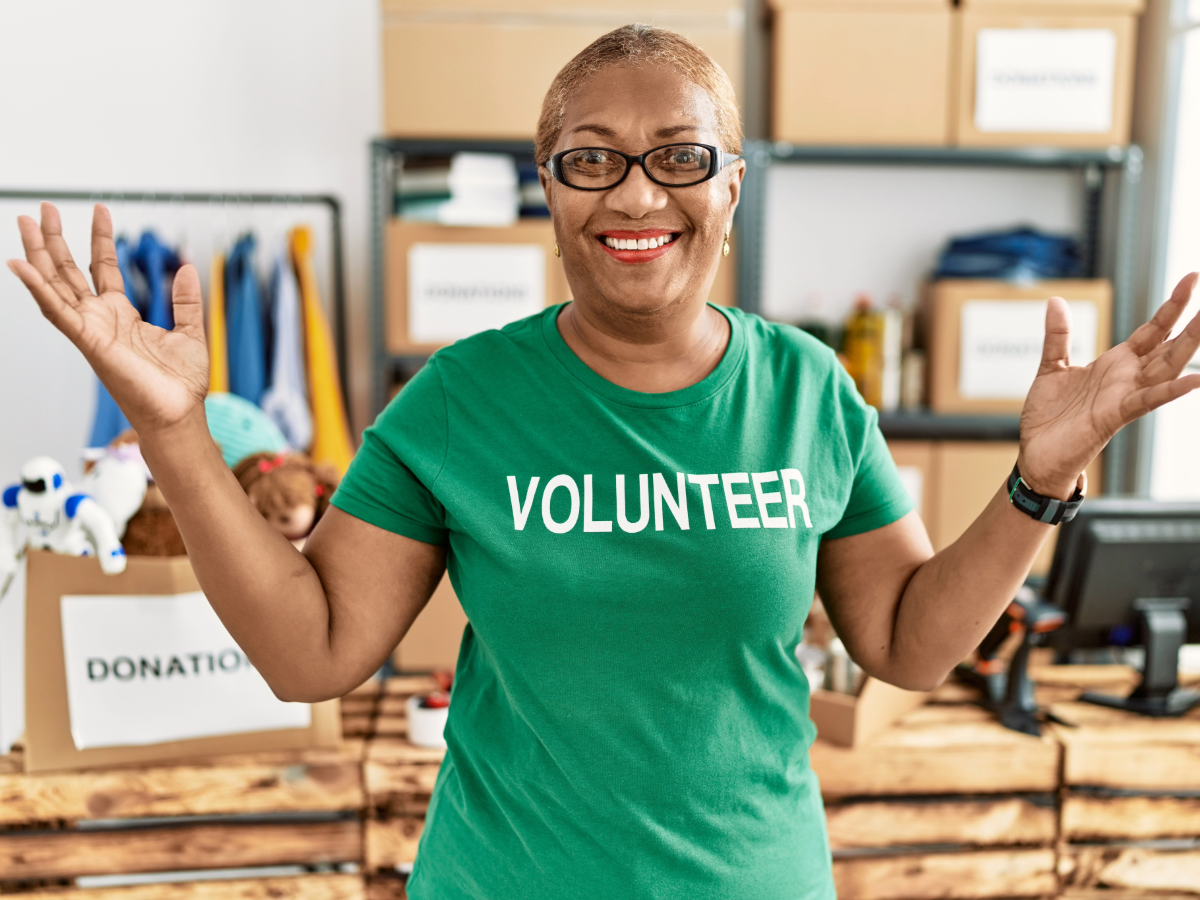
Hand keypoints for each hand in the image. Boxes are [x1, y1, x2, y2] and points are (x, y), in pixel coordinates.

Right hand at [7, 203, 208, 436]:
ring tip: (27, 222)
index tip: (100, 211)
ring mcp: (90, 330)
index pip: (105, 269)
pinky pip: (57, 311)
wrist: (180, 413)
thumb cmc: (181, 385)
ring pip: (55, 285)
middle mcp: (100, 320)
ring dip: (38, 254)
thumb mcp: (190, 331)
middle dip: (57, 240)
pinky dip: (37, 288)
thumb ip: (185, 300)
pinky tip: (20, 265)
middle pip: (70, 272)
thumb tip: (186, 268)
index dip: (101, 240)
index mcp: (122, 316)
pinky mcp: (88, 341)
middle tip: (46, 209)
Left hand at [1019, 272, 1199, 498]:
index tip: (1192, 279)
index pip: (1152, 330)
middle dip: (1191, 322)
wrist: (1037, 454)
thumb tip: (1056, 301)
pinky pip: (1147, 401)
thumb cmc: (1050, 416)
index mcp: (1115, 363)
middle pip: (1168, 345)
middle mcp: (1127, 378)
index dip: (1172, 306)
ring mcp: (1124, 396)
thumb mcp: (1051, 367)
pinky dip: (1170, 391)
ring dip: (1187, 346)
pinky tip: (1195, 380)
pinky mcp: (1114, 416)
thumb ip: (1059, 336)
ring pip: (1165, 367)